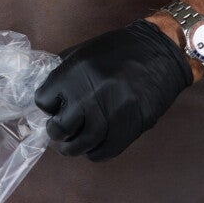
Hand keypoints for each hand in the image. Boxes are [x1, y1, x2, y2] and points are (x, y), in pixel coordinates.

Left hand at [34, 19, 193, 161]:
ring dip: (72, 147)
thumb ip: (63, 72)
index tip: (54, 105)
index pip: (43, 101)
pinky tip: (93, 146)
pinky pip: (105, 151)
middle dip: (55, 132)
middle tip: (58, 131)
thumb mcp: (83, 51)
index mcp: (73, 73)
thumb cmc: (119, 49)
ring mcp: (110, 114)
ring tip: (71, 144)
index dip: (47, 105)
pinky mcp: (130, 128)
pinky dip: (95, 153)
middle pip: (60, 128)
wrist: (160, 53)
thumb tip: (49, 95)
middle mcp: (89, 95)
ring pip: (81, 145)